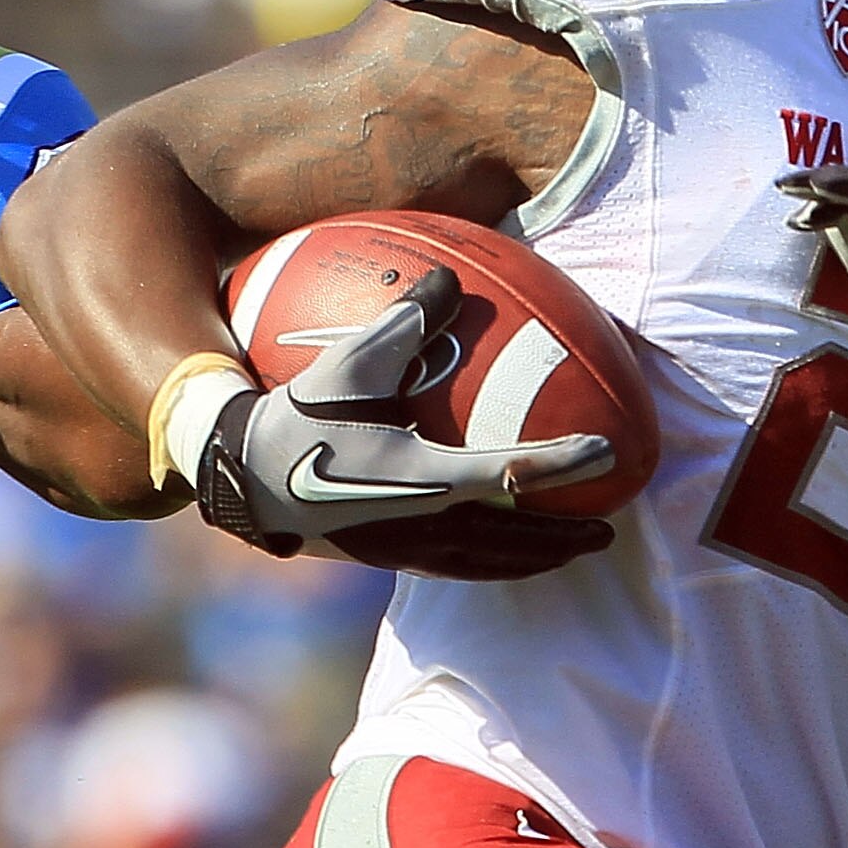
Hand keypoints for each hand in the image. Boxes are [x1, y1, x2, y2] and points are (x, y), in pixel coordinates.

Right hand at [193, 267, 613, 564]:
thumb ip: (403, 322)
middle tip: (607, 527)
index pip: (510, 474)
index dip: (562, 464)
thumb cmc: (294, 420)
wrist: (240, 481)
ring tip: (566, 548)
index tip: (607, 452)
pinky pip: (457, 567)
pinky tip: (496, 547)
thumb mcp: (347, 363)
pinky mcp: (386, 557)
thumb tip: (449, 280)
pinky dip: (493, 561)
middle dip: (565, 536)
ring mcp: (404, 549)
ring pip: (487, 564)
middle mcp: (422, 524)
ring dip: (533, 558)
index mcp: (422, 478)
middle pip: (513, 542)